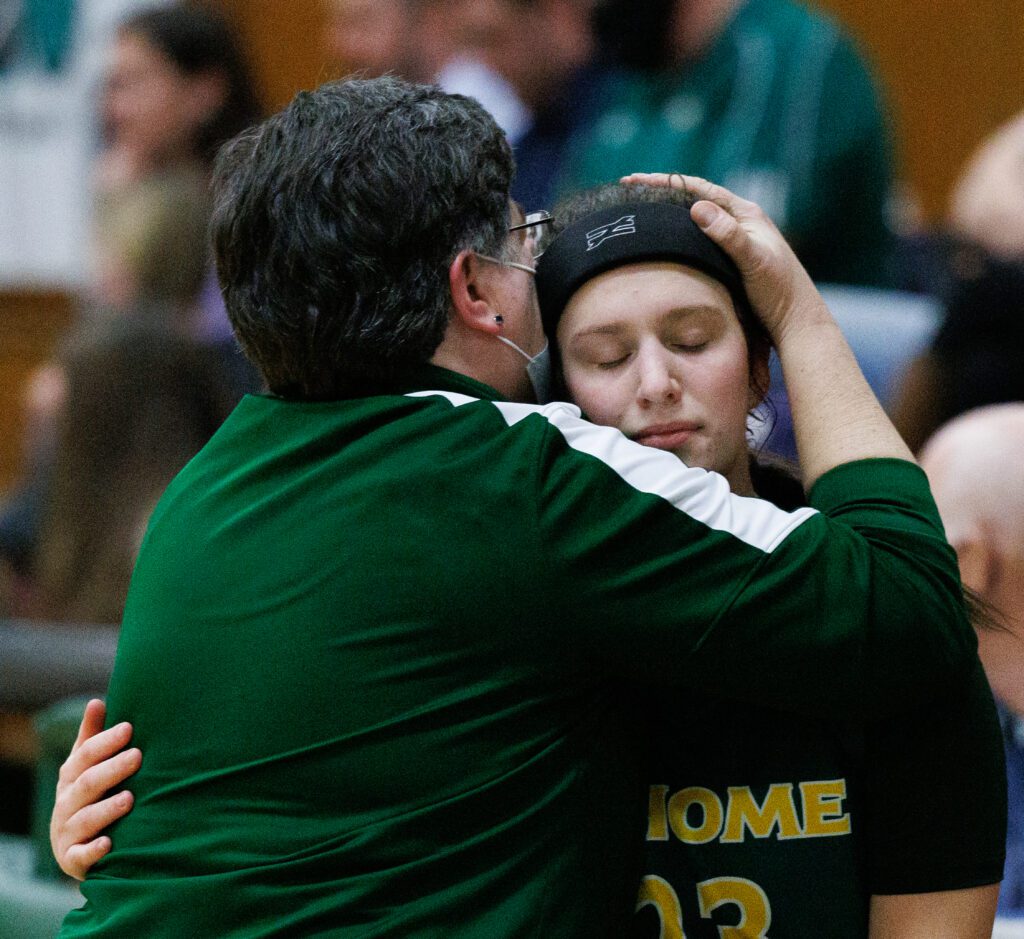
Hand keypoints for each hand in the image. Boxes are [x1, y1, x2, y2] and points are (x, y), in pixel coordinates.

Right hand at [50, 699, 140, 880]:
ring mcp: (67, 832)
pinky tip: (110, 843)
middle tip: (138, 756)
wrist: (78, 846)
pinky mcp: (72, 859)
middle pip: (88, 784)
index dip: (106, 742)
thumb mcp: (88, 766)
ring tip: (130, 799)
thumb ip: (92, 736)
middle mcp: (66, 803)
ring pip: (85, 819)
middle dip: (112, 770)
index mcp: (71, 776)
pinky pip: (81, 856)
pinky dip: (94, 850)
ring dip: (106, 809)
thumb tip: (96, 701)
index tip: (129, 728)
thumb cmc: (92, 794)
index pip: (85, 755)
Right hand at [621, 173, 825, 342]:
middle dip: (661, 193)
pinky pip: (698, 239)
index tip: (634, 181)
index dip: (665, 182)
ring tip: (639, 211)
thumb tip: (696, 207)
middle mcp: (740, 221)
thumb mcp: (753, 261)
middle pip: (694, 199)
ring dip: (668, 213)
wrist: (795, 320)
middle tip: (628, 190)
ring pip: (695, 219)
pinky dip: (678, 235)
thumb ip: (728, 234)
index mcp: (745, 213)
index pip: (698, 189)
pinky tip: (663, 242)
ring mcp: (735, 239)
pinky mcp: (731, 257)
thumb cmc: (778, 291)